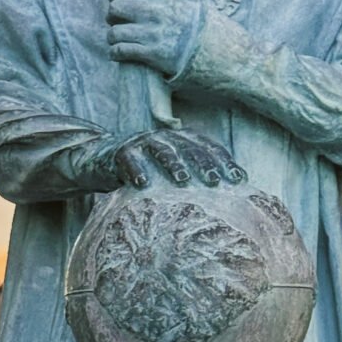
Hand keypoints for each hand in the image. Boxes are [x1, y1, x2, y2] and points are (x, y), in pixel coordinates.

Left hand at [107, 0, 201, 77]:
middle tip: (116, 21)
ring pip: (114, 32)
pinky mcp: (152, 52)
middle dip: (111, 16)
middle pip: (114, 8)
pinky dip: (115, 53)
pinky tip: (117, 53)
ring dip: (112, 37)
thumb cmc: (181, 19)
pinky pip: (121, 51)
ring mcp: (152, 33)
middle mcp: (153, 11)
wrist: (203, 44)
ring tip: (117, 39)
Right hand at [114, 129, 245, 187]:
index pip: (210, 148)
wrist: (102, 159)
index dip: (225, 162)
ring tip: (183, 181)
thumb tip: (229, 205)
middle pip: (190, 148)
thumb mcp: (171, 172)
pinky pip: (130, 160)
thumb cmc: (147, 171)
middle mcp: (166, 137)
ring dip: (174, 164)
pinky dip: (136, 170)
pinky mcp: (121, 152)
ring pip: (162, 150)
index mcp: (184, 140)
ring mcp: (143, 142)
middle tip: (216, 182)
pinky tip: (143, 184)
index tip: (239, 180)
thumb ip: (194, 181)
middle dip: (204, 164)